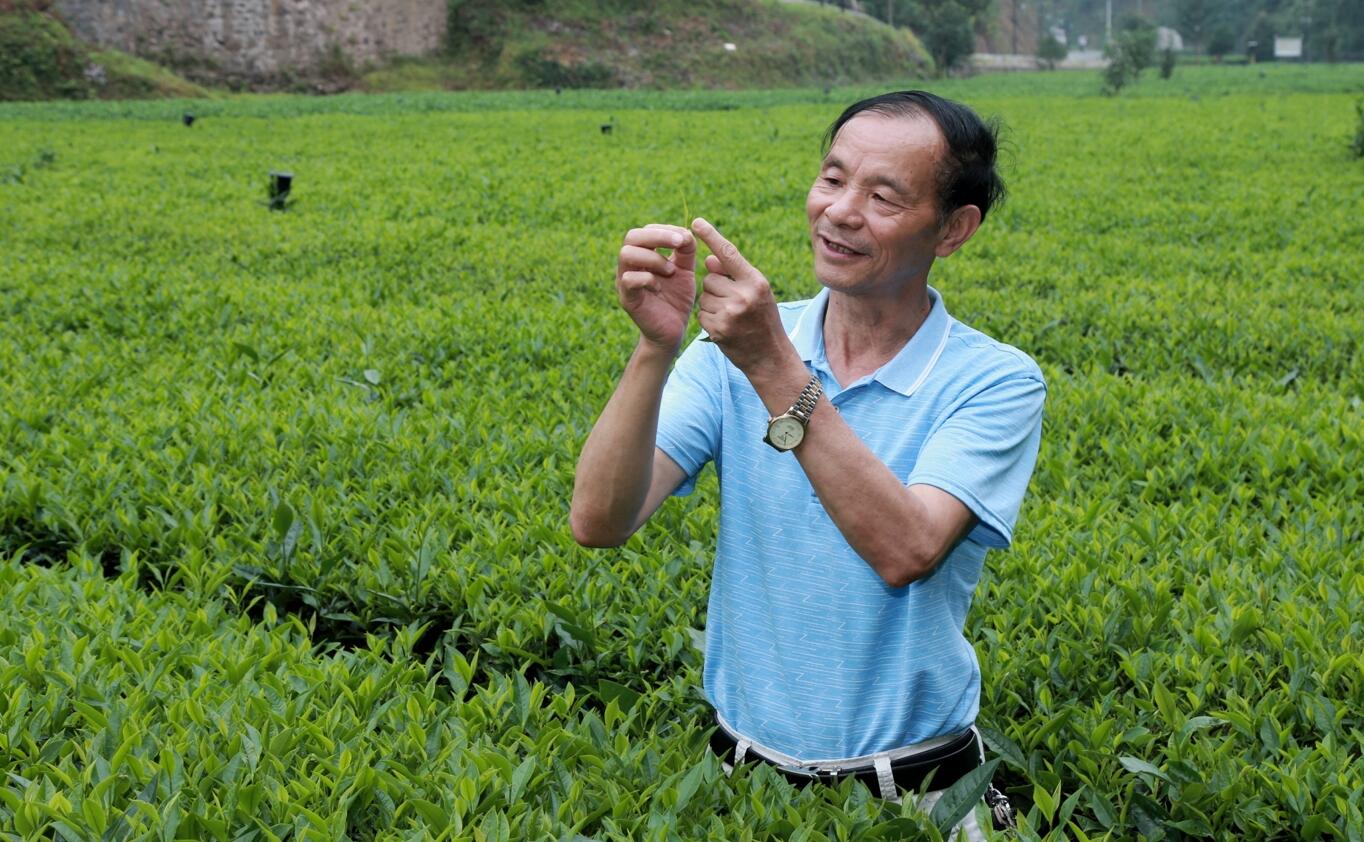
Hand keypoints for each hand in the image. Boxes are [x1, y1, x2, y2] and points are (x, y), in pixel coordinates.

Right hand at [616, 224, 696, 352]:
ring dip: (653, 258)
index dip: (665, 229)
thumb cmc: (676, 300)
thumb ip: (686, 251)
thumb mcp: (685, 272)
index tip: (685, 238)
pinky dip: (647, 278)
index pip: (645, 231)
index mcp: (643, 256)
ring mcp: (625, 282)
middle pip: (631, 236)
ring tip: (671, 271)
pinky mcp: (627, 299)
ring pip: (626, 254)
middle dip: (658, 236)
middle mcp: (630, 266)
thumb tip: (687, 231)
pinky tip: (660, 286)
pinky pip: (629, 279)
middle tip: (679, 244)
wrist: (673, 331)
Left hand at [692, 218, 789, 374]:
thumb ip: (734, 275)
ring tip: (731, 316)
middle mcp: (743, 295)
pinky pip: (701, 314)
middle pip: (709, 278)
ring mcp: (730, 313)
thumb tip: (708, 259)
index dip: (711, 236)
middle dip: (715, 287)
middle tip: (733, 303)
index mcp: (755, 281)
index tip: (696, 222)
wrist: (770, 357)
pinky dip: (708, 319)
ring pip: (703, 296)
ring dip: (711, 303)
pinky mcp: (718, 329)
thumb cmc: (764, 320)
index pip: (728, 253)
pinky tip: (725, 326)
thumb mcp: (757, 293)